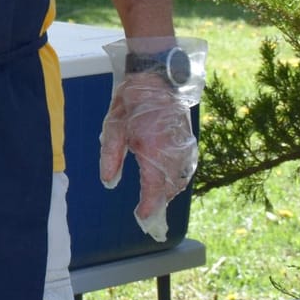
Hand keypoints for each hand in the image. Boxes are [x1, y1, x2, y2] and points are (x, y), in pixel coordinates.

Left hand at [98, 72, 198, 240]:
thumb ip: (111, 159)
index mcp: (153, 151)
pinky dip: (176, 180)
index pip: (154, 190)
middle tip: (147, 217)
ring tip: (154, 203)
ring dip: (168, 193)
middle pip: (169, 189)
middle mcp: (173, 153)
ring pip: (179, 181)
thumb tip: (109, 182)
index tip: (142, 219)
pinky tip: (165, 183)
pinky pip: (185, 170)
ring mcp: (185, 148)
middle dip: (158, 204)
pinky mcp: (190, 143)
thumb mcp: (113, 130)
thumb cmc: (131, 104)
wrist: (156, 80)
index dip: (149, 207)